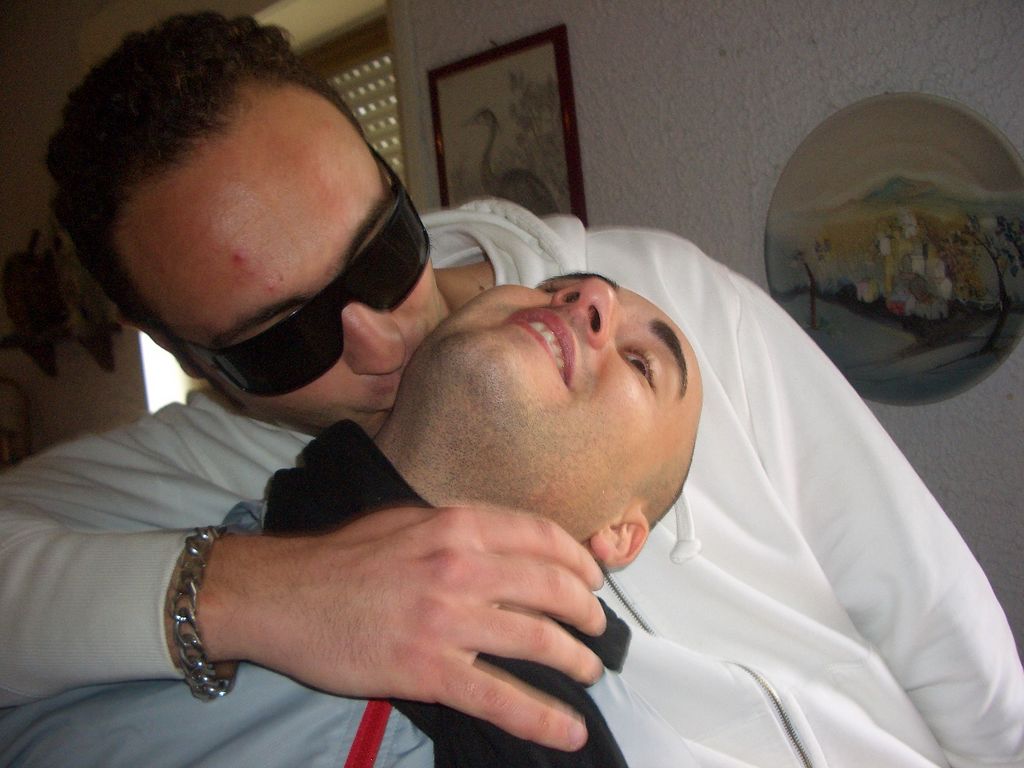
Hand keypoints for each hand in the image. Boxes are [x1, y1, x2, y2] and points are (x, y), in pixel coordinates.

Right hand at [195, 504, 606, 750]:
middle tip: (597, 629)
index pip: (542, 537)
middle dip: (587, 613)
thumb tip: (513, 549)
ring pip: (538, 642)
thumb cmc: (343, 558)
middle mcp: (460, 566)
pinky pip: (500, 698)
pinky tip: (568, 730)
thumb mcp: (409, 521)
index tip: (593, 580)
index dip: (579, 561)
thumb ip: (463, 530)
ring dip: (576, 660)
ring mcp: (446, 620)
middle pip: (552, 589)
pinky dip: (542, 718)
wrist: (283, 595)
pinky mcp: (428, 670)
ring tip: (589, 671)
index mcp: (457, 525)